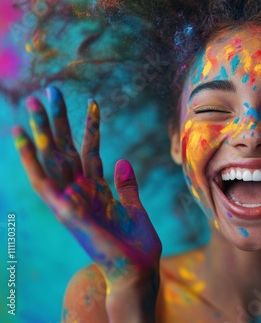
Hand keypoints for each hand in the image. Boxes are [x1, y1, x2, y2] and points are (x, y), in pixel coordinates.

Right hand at [12, 87, 161, 291]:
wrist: (136, 271)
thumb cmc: (136, 245)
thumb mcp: (135, 209)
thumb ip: (127, 186)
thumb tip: (123, 160)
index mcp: (97, 190)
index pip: (90, 151)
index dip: (90, 127)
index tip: (92, 102)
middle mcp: (81, 192)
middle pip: (66, 149)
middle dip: (57, 122)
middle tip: (50, 91)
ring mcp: (71, 200)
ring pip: (52, 159)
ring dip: (41, 131)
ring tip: (33, 103)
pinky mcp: (66, 211)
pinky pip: (45, 181)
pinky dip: (32, 160)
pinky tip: (23, 138)